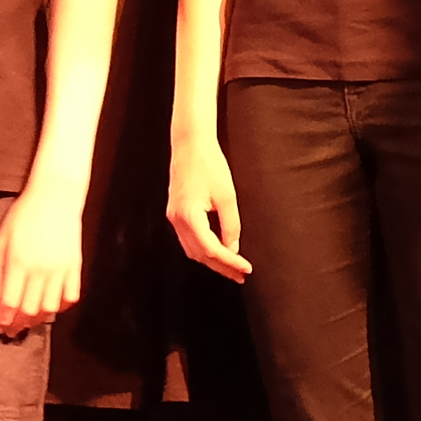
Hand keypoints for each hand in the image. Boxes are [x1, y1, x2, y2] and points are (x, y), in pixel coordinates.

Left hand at [0, 182, 84, 331]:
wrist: (55, 196)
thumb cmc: (23, 215)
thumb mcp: (1, 240)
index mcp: (19, 262)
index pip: (10, 302)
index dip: (4, 320)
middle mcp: (41, 269)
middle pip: (30, 310)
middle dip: (18, 325)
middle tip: (11, 330)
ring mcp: (60, 269)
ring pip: (50, 307)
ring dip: (38, 319)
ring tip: (28, 321)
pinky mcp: (75, 266)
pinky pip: (71, 296)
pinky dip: (61, 307)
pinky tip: (51, 306)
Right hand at [165, 129, 250, 280]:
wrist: (190, 144)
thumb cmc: (210, 164)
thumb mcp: (227, 196)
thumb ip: (231, 225)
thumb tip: (233, 248)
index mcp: (189, 216)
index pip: (211, 249)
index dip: (230, 262)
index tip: (246, 268)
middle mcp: (177, 220)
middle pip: (200, 255)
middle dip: (221, 267)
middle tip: (241, 275)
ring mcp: (173, 217)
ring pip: (192, 250)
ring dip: (212, 261)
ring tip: (232, 267)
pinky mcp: (175, 213)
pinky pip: (188, 240)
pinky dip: (203, 249)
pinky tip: (218, 251)